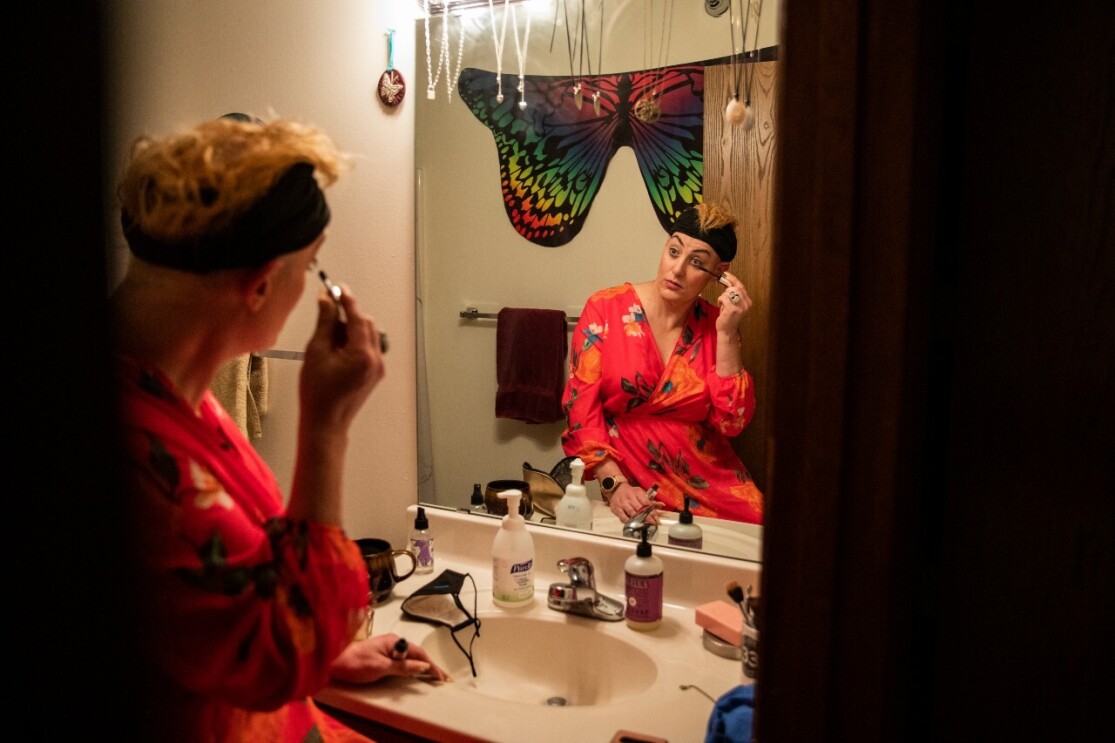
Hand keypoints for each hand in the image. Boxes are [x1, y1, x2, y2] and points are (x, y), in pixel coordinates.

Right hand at [299, 289, 386, 431]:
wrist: (326, 423)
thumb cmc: (317, 393)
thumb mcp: (316, 352)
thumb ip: (325, 323)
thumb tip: (327, 300)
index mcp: (362, 354)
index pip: (356, 317)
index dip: (346, 299)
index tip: (336, 287)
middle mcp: (376, 360)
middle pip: (366, 324)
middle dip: (348, 314)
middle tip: (327, 309)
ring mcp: (378, 367)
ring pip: (369, 335)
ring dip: (351, 328)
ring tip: (328, 336)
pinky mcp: (375, 373)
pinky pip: (369, 348)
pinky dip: (355, 341)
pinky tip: (337, 348)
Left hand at [330, 633, 451, 683]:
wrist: (332, 661)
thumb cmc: (355, 663)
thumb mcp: (381, 666)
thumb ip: (403, 666)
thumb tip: (423, 666)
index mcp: (394, 642)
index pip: (419, 654)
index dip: (431, 666)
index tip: (441, 677)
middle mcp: (392, 643)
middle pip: (415, 654)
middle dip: (429, 666)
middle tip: (441, 678)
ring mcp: (386, 649)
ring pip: (408, 657)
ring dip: (421, 666)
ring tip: (432, 676)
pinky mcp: (380, 656)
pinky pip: (400, 661)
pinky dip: (410, 667)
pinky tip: (413, 672)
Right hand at [609, 483, 659, 525]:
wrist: (616, 489)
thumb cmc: (631, 492)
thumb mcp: (641, 493)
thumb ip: (651, 500)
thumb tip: (662, 505)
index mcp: (638, 494)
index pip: (646, 503)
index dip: (652, 511)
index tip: (657, 519)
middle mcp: (630, 498)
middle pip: (640, 509)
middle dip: (648, 517)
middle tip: (654, 524)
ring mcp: (623, 504)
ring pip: (632, 513)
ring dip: (639, 520)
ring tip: (645, 525)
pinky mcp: (617, 509)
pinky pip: (623, 517)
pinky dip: (628, 521)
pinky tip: (633, 525)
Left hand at [714, 271, 751, 332]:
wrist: (727, 330)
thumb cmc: (728, 317)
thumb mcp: (733, 304)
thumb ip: (733, 294)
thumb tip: (726, 280)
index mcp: (748, 302)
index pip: (741, 286)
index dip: (733, 279)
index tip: (726, 274)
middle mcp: (746, 304)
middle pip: (734, 288)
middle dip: (726, 291)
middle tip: (723, 298)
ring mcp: (740, 307)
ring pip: (728, 292)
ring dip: (722, 298)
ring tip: (723, 306)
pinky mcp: (732, 309)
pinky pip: (723, 298)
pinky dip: (720, 301)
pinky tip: (721, 307)